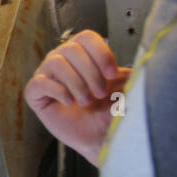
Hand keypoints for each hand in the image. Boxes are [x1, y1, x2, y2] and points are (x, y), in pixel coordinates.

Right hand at [23, 29, 131, 166]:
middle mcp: (63, 60)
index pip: (86, 37)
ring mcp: (47, 76)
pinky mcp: (35, 94)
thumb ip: (128, 66)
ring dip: (76, 83)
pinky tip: (69, 102)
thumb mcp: (125, 84)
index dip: (100, 53)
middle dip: (90, 72)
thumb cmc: (110, 112)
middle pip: (71, 48)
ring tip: (86, 101)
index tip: (112, 74)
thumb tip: (140, 54)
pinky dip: (57, 91)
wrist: (102, 138)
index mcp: (83, 54)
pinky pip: (39, 83)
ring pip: (56, 62)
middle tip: (101, 93)